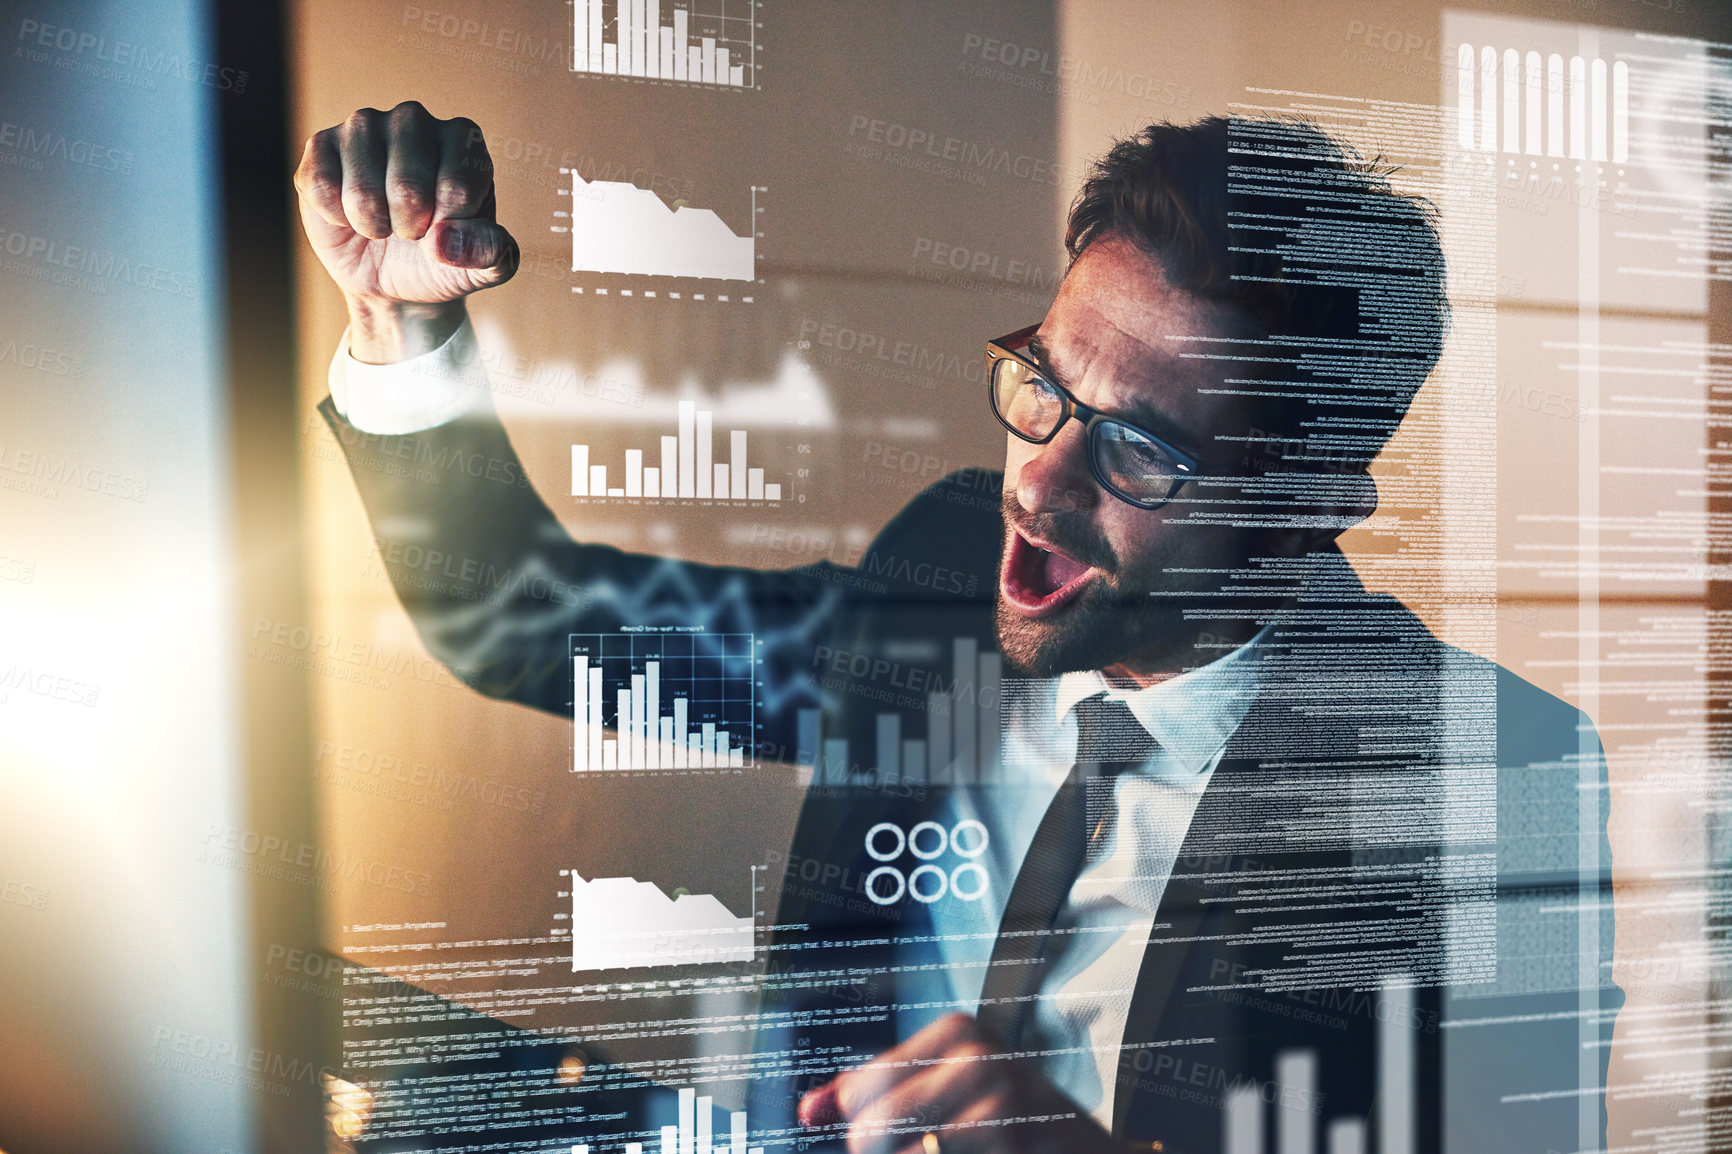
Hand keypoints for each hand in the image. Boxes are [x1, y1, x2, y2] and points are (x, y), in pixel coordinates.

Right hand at [293, 100, 519, 361]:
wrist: (395, 277)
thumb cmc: (446, 259)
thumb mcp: (486, 267)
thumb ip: (492, 253)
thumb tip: (444, 240)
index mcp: (463, 139)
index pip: (459, 188)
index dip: (449, 228)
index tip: (448, 229)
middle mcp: (414, 120)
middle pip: (409, 186)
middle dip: (410, 228)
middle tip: (412, 230)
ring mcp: (364, 126)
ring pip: (362, 189)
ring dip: (372, 225)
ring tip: (383, 224)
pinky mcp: (321, 145)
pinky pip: (320, 186)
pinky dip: (335, 217)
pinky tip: (348, 215)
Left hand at [798, 1013, 1122, 1153]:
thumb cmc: (1016, 1124)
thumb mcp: (948, 1090)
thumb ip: (875, 1094)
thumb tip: (807, 1109)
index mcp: (958, 1033)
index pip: (862, 1091)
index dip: (868, 1128)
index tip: (913, 1133)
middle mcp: (979, 1060)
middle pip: (871, 1130)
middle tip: (930, 1146)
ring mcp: (1000, 1108)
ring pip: (898, 1153)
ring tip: (958, 1151)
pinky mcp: (1010, 1144)